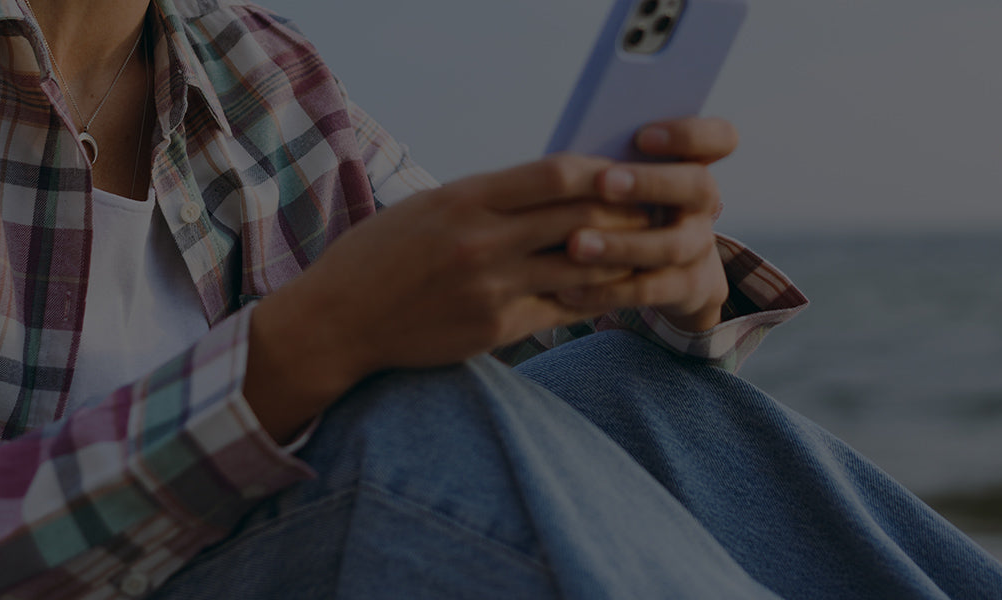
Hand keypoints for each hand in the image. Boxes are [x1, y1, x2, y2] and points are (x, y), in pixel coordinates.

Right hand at [245, 155, 652, 438]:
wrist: (340, 319)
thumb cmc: (385, 254)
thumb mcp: (432, 205)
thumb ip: (491, 196)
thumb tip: (558, 182)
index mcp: (466, 198)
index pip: (557, 174)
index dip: (605, 173)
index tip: (631, 172)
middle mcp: (483, 241)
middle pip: (581, 218)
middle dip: (628, 214)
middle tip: (661, 210)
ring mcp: (491, 287)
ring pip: (583, 268)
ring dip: (624, 258)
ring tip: (650, 250)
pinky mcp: (496, 328)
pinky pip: (564, 309)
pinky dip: (595, 297)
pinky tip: (616, 290)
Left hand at [558, 117, 737, 331]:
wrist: (657, 273)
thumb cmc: (620, 210)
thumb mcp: (620, 183)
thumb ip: (607, 165)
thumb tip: (565, 158)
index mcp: (690, 164)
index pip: (720, 137)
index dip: (690, 134)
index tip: (642, 136)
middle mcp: (703, 203)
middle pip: (699, 185)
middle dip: (650, 182)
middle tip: (603, 182)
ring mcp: (700, 246)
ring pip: (672, 245)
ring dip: (622, 244)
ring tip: (575, 244)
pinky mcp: (688, 286)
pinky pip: (652, 290)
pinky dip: (608, 289)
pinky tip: (568, 288)